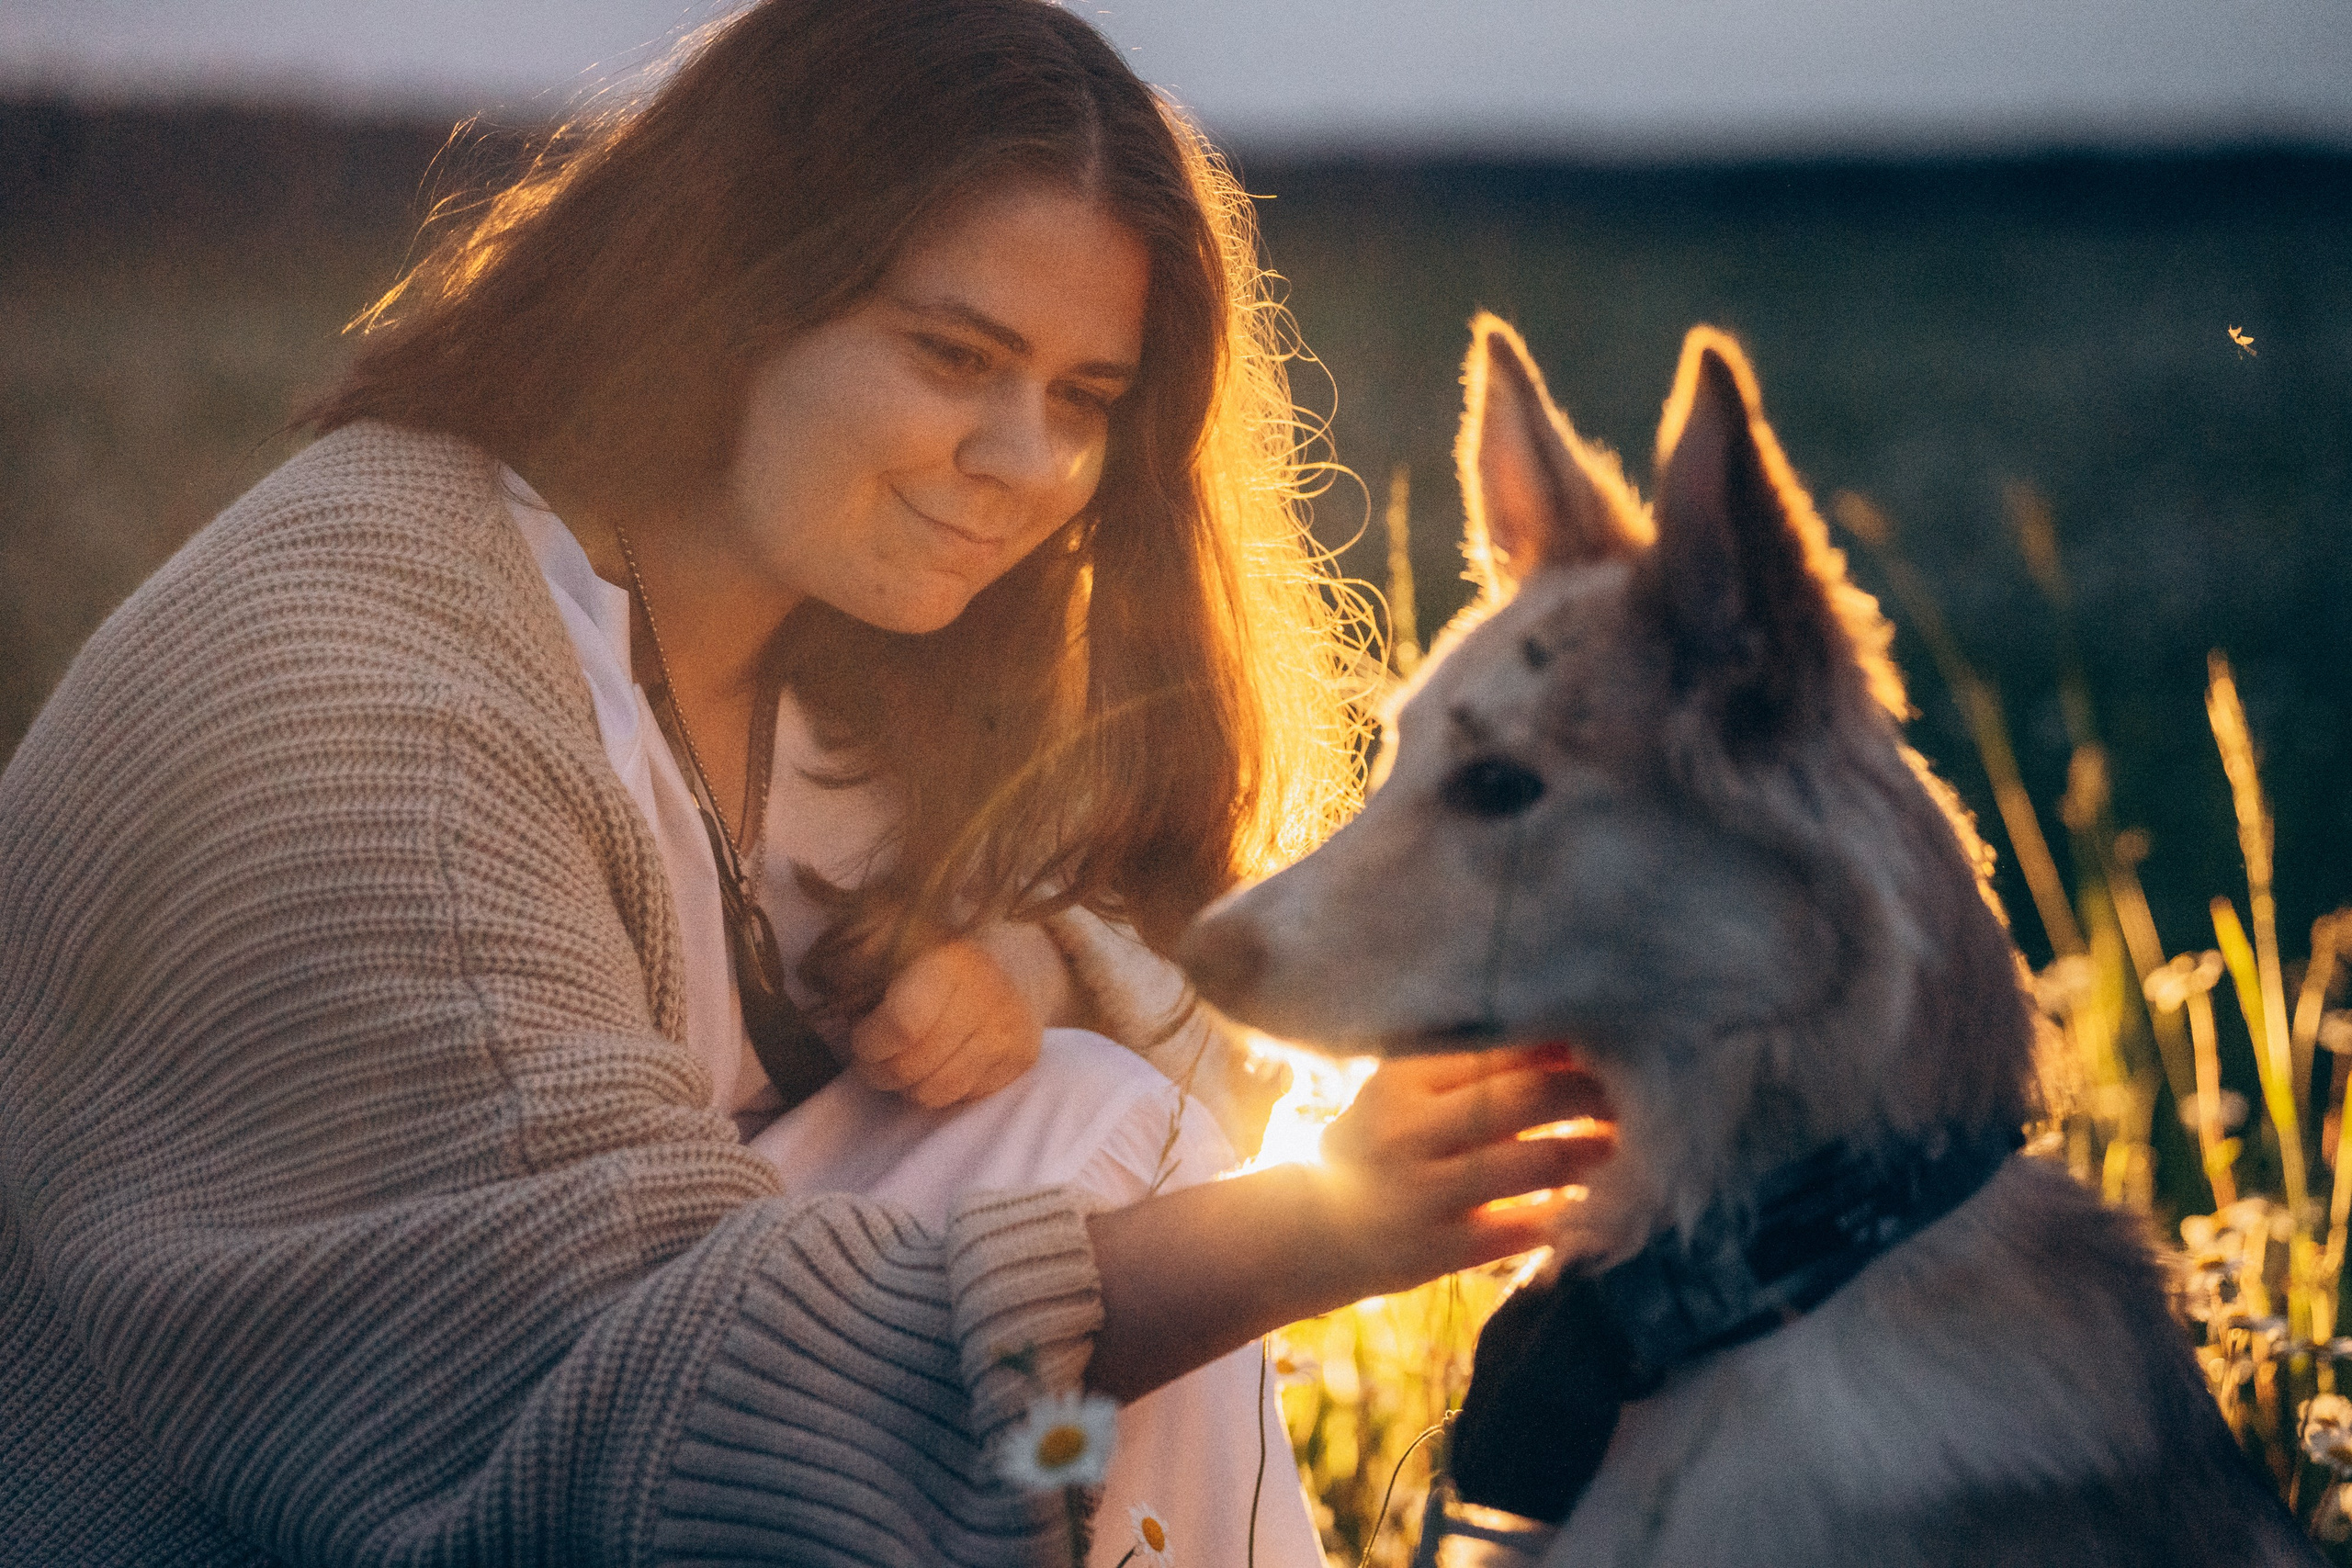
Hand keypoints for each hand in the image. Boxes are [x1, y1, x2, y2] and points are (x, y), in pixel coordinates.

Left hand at [847, 925, 1067, 1108]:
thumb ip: (851, 962)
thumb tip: (825, 994)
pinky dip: (943, 1088)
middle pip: (914, 1067)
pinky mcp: (1024, 1057)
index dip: (870, 1044)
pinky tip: (940, 1062)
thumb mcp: (884, 939)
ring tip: (905, 1063)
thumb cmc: (929, 953)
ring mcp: (1009, 1030)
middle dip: (880, 1071)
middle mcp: (987, 995)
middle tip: (874, 1060)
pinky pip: (964, 1098)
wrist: (1008, 959)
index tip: (861, 1039)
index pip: (902, 1025)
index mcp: (948, 960)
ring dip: (909, 1086)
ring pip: (937, 1092)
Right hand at [1309, 1046, 1614, 1297]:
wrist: (1305, 1235)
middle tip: (1627, 1096)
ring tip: (1619, 1146)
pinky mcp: (1438, 1251)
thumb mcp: (1397, 1096)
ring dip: (1591, 1152)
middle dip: (1589, 1094)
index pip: (1498, 1049)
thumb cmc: (1370, 1149)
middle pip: (1523, 1098)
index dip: (1561, 1048)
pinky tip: (1592, 1204)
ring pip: (1533, 1163)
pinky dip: (1566, 1214)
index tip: (1604, 1047)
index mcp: (1399, 1081)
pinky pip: (1524, 1228)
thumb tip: (1565, 1042)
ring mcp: (1421, 1194)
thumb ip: (1462, 1070)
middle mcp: (1407, 1132)